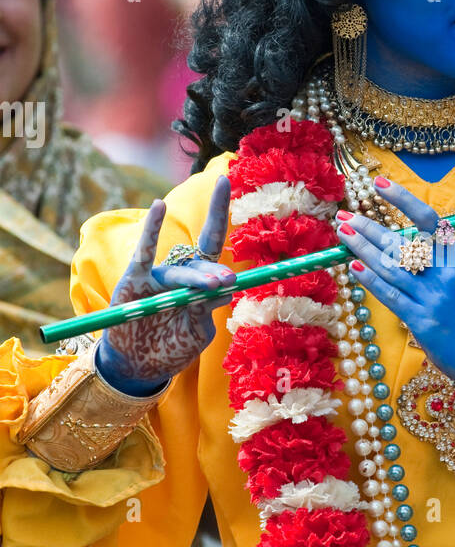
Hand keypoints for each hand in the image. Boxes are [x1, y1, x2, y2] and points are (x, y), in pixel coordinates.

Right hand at [97, 175, 234, 394]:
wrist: (138, 368)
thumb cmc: (170, 348)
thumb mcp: (196, 333)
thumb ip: (207, 311)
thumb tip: (223, 288)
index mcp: (197, 281)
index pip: (211, 242)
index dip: (219, 213)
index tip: (225, 178)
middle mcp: (178, 273)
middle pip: (200, 264)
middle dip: (214, 274)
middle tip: (227, 282)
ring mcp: (156, 278)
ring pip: (180, 272)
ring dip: (196, 279)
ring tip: (211, 286)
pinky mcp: (134, 283)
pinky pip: (144, 255)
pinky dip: (151, 232)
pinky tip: (159, 207)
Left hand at [336, 177, 454, 392]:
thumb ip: (437, 264)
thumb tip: (400, 247)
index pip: (428, 220)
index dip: (403, 199)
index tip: (378, 184)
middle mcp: (446, 274)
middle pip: (402, 242)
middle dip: (369, 228)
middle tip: (345, 216)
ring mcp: (434, 298)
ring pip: (391, 267)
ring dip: (362, 249)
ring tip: (343, 235)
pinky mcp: (423, 322)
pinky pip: (391, 296)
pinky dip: (371, 280)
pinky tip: (355, 267)